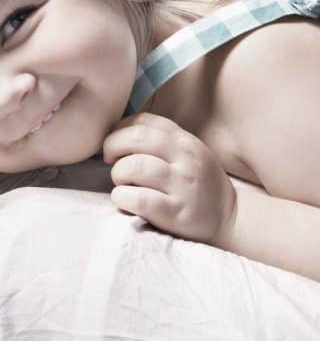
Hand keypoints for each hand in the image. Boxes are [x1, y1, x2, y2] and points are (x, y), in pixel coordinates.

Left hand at [103, 113, 236, 244]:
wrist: (230, 219)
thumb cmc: (197, 184)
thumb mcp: (187, 153)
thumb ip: (161, 140)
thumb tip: (118, 132)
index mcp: (185, 141)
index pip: (145, 121)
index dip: (120, 128)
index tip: (114, 142)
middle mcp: (186, 159)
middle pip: (138, 138)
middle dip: (113, 145)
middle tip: (110, 159)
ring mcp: (182, 186)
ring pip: (135, 166)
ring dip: (118, 173)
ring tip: (122, 182)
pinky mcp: (176, 213)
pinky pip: (139, 199)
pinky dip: (122, 197)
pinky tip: (124, 199)